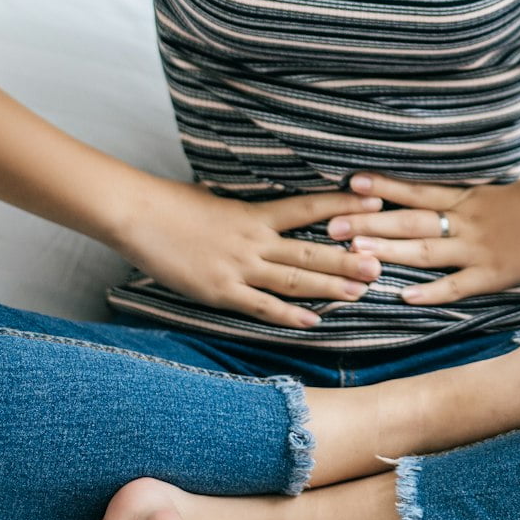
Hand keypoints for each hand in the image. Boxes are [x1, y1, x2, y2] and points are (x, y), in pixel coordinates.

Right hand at [111, 175, 390, 328]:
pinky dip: (287, 315)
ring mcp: (238, 267)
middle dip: (347, 258)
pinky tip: (312, 321)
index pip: (309, 207)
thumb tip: (267, 206)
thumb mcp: (218, 199)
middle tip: (381, 263)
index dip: (344, 205)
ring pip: (293, 278)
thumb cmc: (174, 204)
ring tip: (361, 291)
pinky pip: (260, 306)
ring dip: (328, 286)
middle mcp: (254, 239)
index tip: (376, 203)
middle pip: (310, 249)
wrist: (137, 214)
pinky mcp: (220, 290)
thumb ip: (246, 209)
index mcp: (255, 213)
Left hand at [326, 171, 519, 305]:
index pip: (417, 191)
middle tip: (332, 224)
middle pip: (409, 221)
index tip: (350, 183)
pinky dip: (431, 291)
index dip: (383, 187)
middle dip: (370, 222)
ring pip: (425, 251)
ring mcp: (478, 248)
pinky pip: (457, 285)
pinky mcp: (495, 273)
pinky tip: (404, 296)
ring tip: (354, 254)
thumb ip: (474, 199)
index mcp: (468, 198)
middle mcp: (466, 221)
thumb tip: (448, 199)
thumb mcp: (503, 191)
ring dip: (388, 252)